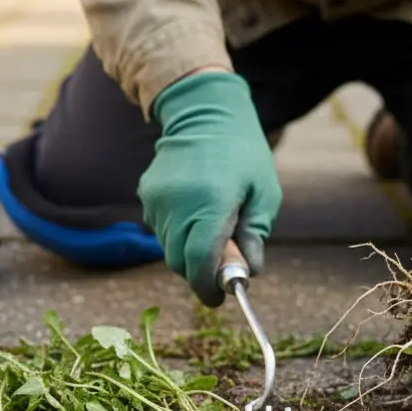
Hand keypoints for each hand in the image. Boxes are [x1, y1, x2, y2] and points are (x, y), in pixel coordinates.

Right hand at [141, 71, 281, 306]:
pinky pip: (160, 229)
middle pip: (180, 263)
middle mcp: (177, 205)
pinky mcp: (147, 195)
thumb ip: (254, 235)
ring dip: (188, 252)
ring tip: (212, 228)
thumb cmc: (243, 153)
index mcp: (211, 204)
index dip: (208, 288)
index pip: (199, 263)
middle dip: (199, 273)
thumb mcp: (264, 193)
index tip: (219, 298)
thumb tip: (248, 272)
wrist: (204, 112)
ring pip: (168, 249)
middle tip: (223, 265)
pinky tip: (195, 210)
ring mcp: (157, 200)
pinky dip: (177, 233)